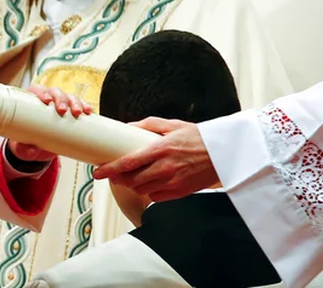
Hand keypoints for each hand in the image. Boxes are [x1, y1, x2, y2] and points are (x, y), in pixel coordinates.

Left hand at [6, 84, 92, 162]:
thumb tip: (31, 151)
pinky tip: (88, 111)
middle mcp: (48, 101)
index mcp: (31, 102)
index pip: (37, 90)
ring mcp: (60, 106)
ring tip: (78, 112)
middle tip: (63, 110)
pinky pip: (79, 106)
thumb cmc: (25, 143)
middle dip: (61, 98)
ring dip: (75, 102)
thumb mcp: (21, 147)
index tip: (47, 100)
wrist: (37, 151)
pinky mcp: (71, 115)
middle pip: (55, 92)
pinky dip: (84, 107)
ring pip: (69, 97)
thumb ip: (24, 149)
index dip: (43, 92)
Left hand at [92, 118, 217, 201]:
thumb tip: (127, 126)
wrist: (224, 154)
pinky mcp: (179, 193)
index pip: (128, 163)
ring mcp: (172, 182)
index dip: (109, 169)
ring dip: (131, 185)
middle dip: (117, 178)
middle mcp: (165, 168)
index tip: (97, 172)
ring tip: (129, 177)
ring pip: (141, 190)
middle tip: (111, 173)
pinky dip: (148, 191)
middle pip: (131, 180)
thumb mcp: (173, 125)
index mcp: (160, 149)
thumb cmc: (198, 137)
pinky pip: (156, 197)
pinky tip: (148, 182)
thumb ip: (148, 125)